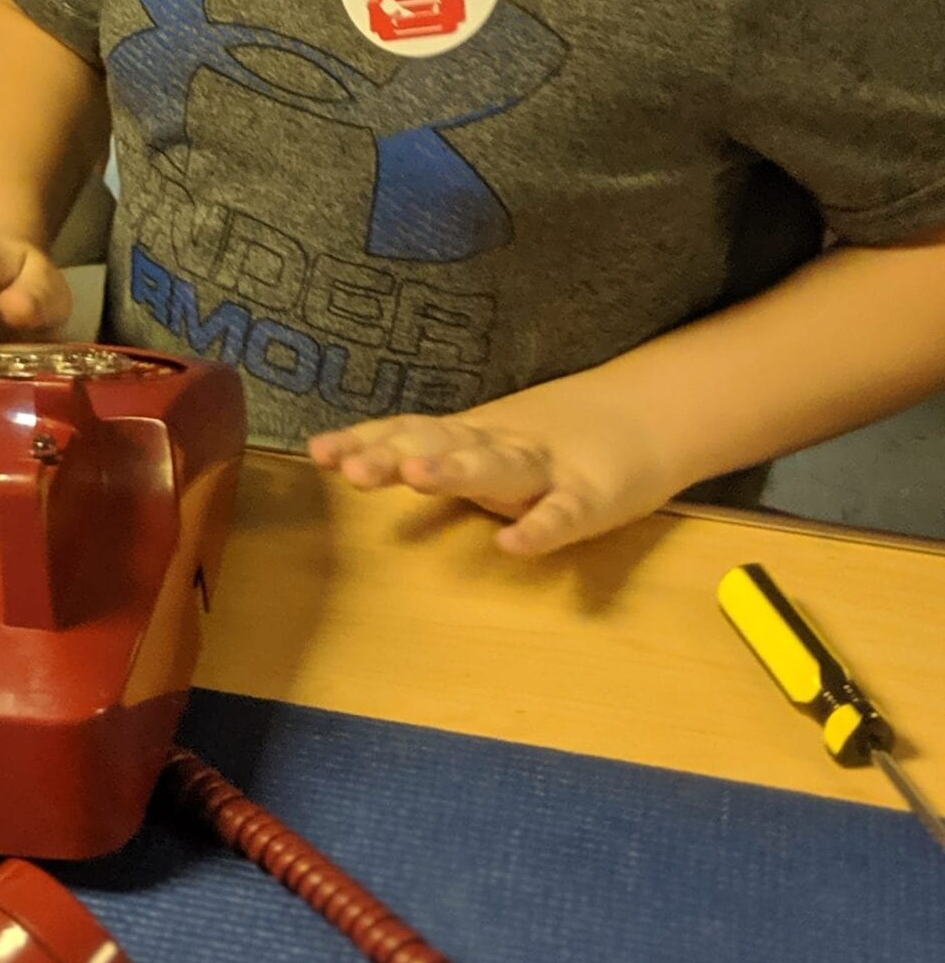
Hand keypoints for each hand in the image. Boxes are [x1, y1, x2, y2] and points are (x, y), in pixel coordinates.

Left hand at [306, 404, 678, 557]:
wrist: (643, 417)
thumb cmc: (546, 443)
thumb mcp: (482, 444)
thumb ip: (426, 451)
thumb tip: (352, 460)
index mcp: (469, 435)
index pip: (410, 430)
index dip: (366, 440)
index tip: (318, 452)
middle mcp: (498, 444)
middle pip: (443, 444)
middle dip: (396, 455)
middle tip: (355, 470)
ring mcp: (545, 468)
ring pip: (498, 466)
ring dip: (458, 470)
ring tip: (419, 475)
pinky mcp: (591, 497)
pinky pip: (564, 514)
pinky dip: (540, 528)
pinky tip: (513, 545)